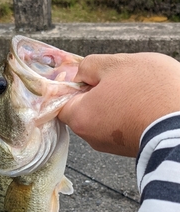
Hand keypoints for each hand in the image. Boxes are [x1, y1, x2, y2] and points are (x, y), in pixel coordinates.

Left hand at [58, 52, 179, 156]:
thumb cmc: (150, 92)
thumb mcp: (117, 64)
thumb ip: (90, 66)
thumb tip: (79, 75)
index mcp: (81, 117)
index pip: (61, 101)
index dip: (70, 83)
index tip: (85, 73)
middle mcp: (91, 137)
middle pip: (84, 108)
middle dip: (97, 90)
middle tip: (118, 76)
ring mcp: (111, 146)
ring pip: (105, 116)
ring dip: (116, 100)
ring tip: (137, 88)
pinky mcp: (129, 148)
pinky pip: (121, 125)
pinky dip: (128, 113)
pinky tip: (144, 102)